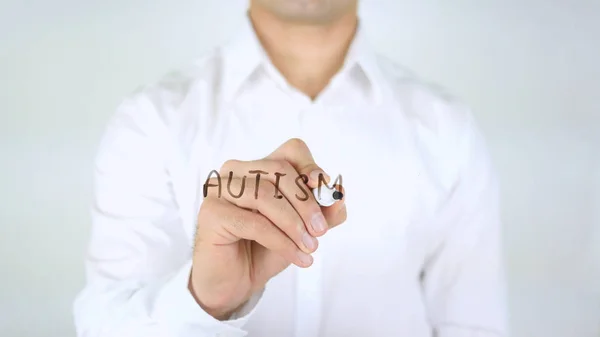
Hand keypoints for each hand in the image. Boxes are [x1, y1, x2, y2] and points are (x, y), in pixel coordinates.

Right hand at [189, 138, 346, 319]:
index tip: (326, 193)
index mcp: (259, 166)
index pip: (292, 150)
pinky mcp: (211, 212)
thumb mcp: (304, 228)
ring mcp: (220, 188)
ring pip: (265, 194)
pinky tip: (296, 257)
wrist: (236, 282)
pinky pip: (254, 222)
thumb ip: (324, 211)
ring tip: (309, 248)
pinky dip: (281, 241)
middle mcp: (236, 170)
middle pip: (280, 170)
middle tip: (320, 232)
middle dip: (306, 202)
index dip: (311, 168)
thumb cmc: (267, 248)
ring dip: (294, 224)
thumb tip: (339, 194)